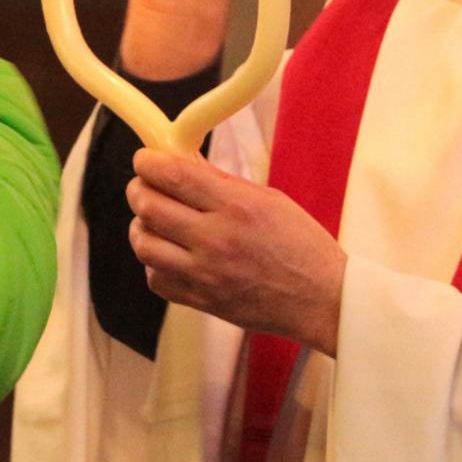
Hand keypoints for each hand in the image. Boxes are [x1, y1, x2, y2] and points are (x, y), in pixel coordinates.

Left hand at [127, 148, 344, 354]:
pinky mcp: (202, 302)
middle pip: (149, 207)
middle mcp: (216, 240)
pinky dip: (155, 263)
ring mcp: (206, 275)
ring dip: (142, 227)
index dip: (148, 162)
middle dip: (139, 189)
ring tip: (155, 221)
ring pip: (144, 244)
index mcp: (237, 207)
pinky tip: (170, 254)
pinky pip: (155, 279)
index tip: (145, 159)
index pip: (172, 175)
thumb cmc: (302, 246)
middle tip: (145, 186)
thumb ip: (221, 182)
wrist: (322, 300)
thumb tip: (181, 161)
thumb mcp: (269, 199)